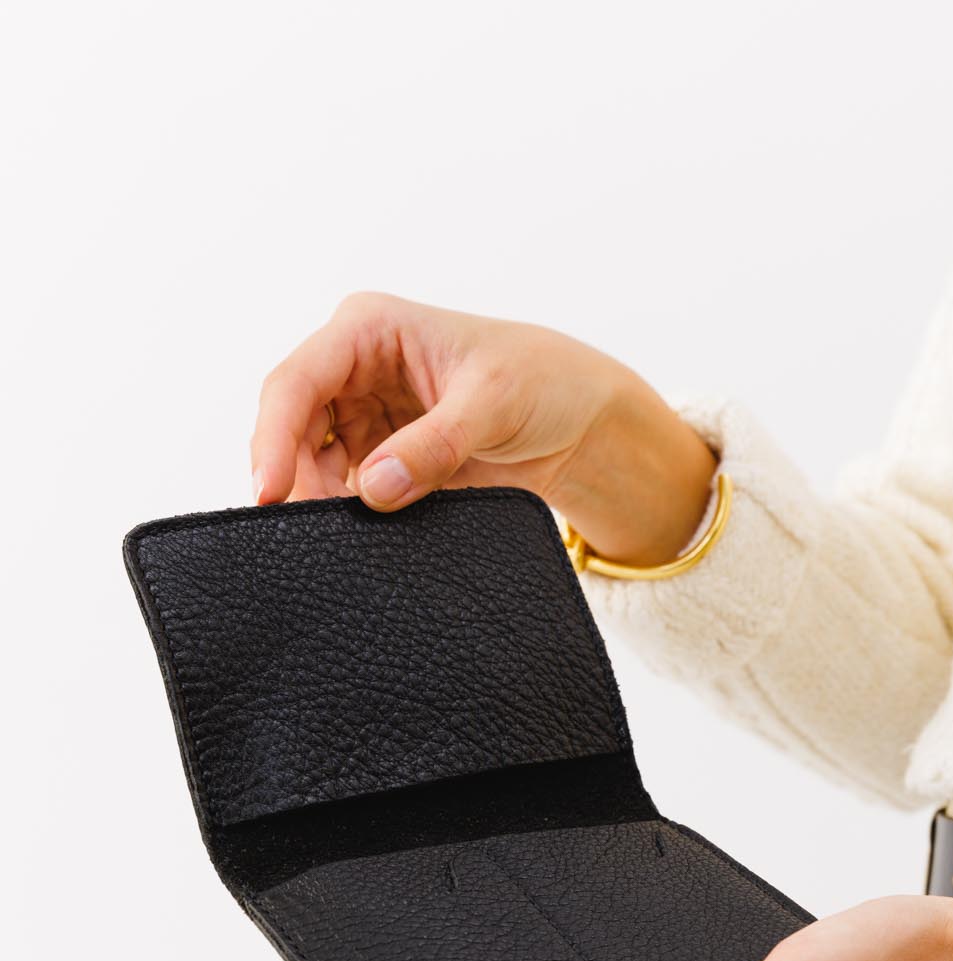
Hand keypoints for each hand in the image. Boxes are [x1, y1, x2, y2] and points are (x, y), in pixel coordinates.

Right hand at [249, 291, 716, 563]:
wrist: (580, 421)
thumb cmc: (541, 381)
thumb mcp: (492, 405)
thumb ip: (434, 445)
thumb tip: (374, 487)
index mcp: (370, 328)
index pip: (297, 381)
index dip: (273, 436)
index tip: (270, 491)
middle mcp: (356, 367)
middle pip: (293, 428)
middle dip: (297, 479)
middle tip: (311, 533)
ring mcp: (366, 414)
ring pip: (314, 464)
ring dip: (325, 501)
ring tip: (345, 539)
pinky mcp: (384, 455)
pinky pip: (348, 488)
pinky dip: (351, 515)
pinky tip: (365, 537)